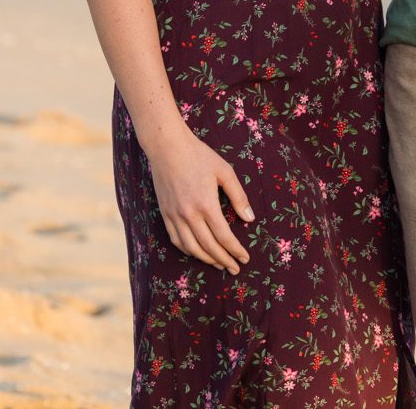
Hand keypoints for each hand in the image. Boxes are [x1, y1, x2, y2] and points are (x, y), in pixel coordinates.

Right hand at [144, 124, 252, 273]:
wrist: (167, 148)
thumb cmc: (199, 156)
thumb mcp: (225, 172)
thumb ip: (238, 196)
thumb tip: (250, 219)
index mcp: (206, 204)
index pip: (224, 236)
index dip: (235, 250)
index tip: (245, 258)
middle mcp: (189, 215)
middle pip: (209, 247)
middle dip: (224, 260)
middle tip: (235, 268)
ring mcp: (174, 216)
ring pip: (191, 248)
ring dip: (207, 259)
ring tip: (219, 264)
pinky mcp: (165, 214)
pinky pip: (176, 240)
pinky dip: (188, 250)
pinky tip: (198, 252)